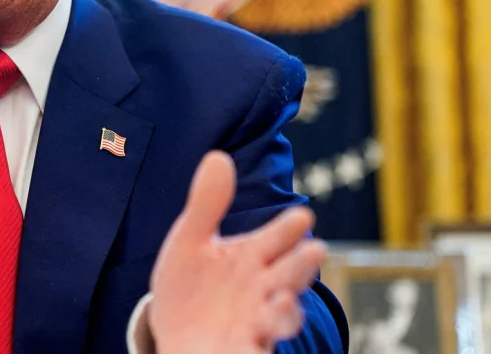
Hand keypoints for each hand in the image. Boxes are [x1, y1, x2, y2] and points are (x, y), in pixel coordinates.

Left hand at [148, 152, 326, 353]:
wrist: (175, 333)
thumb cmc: (190, 284)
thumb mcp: (190, 241)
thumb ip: (206, 204)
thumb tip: (218, 156)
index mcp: (253, 256)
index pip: (278, 237)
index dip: (288, 228)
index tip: (301, 217)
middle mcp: (263, 288)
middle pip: (289, 275)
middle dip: (301, 264)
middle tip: (316, 250)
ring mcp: (258, 322)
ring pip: (283, 318)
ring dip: (288, 311)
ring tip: (283, 302)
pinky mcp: (246, 350)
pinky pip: (257, 352)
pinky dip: (258, 351)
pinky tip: (254, 346)